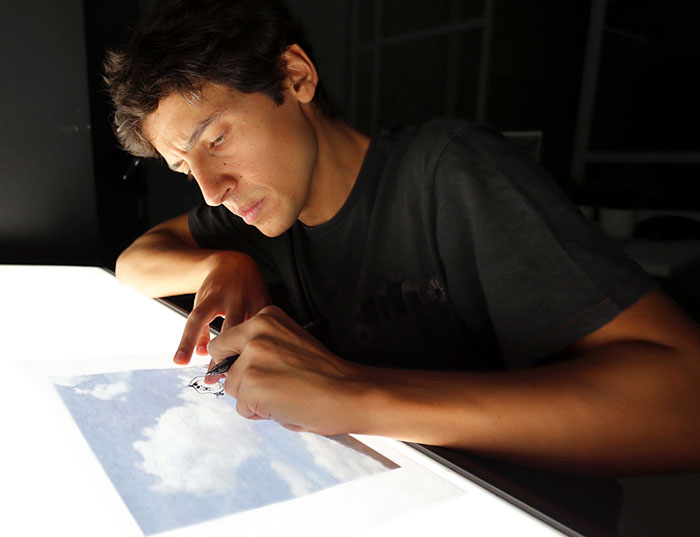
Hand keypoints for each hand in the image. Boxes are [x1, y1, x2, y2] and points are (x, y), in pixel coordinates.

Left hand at [174, 252, 270, 363]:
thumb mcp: (202, 303)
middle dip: (222, 355)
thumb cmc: (217, 287)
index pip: (197, 319)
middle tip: (215, 378)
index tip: (180, 361)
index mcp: (213, 296)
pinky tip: (258, 356)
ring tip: (238, 373)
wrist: (236, 264)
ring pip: (251, 330)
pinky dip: (261, 342)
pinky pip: (266, 327)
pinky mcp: (268, 303)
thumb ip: (199, 330)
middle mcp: (234, 297)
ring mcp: (253, 299)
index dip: (188, 341)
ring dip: (244, 353)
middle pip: (228, 329)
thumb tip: (199, 355)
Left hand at [207, 306, 366, 434]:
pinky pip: (242, 408)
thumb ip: (259, 347)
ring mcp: (252, 357)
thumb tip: (221, 372)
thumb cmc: (324, 373)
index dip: (237, 361)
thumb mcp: (288, 344)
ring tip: (284, 395)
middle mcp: (255, 331)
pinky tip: (285, 405)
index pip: (227, 341)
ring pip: (231, 388)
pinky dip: (260, 413)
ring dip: (252, 398)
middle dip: (238, 378)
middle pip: (221, 362)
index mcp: (265, 317)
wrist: (349, 391)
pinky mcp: (252, 384)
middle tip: (270, 386)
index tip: (258, 370)